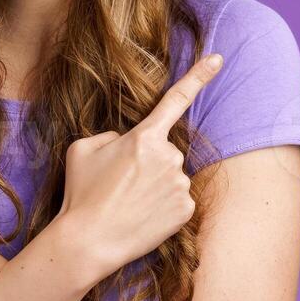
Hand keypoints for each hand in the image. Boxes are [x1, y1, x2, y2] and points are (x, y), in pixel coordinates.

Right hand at [54, 53, 223, 273]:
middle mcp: (169, 157)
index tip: (218, 58)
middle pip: (165, 151)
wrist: (88, 242)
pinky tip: (143, 217)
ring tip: (128, 203)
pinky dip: (163, 207)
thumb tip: (129, 142)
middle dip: (148, 162)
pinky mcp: (186, 210)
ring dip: (155, 186)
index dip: (199, 76)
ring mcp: (180, 184)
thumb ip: (112, 136)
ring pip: (172, 176)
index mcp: (144, 137)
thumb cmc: (81, 194)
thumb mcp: (83, 149)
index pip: (176, 99)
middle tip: (121, 184)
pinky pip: (178, 200)